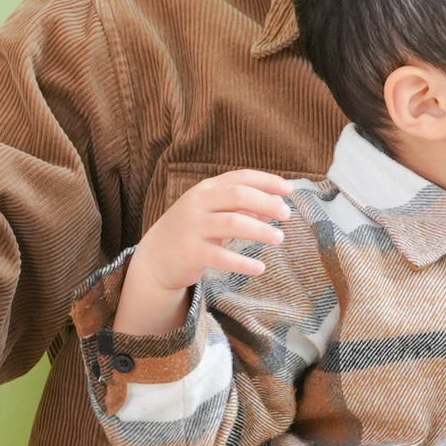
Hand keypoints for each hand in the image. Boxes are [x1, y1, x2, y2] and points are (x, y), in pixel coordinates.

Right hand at [124, 169, 294, 330]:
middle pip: (238, 196)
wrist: (155, 259)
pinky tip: (260, 268)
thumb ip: (241, 208)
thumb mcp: (213, 214)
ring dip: (261, 230)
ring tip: (279, 239)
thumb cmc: (192, 232)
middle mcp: (197, 204)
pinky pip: (222, 257)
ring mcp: (192, 227)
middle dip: (267, 203)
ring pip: (233, 223)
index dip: (267, 181)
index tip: (290, 190)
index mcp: (205, 189)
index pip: (240, 178)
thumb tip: (276, 208)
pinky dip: (244, 262)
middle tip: (287, 215)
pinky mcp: (191, 252)